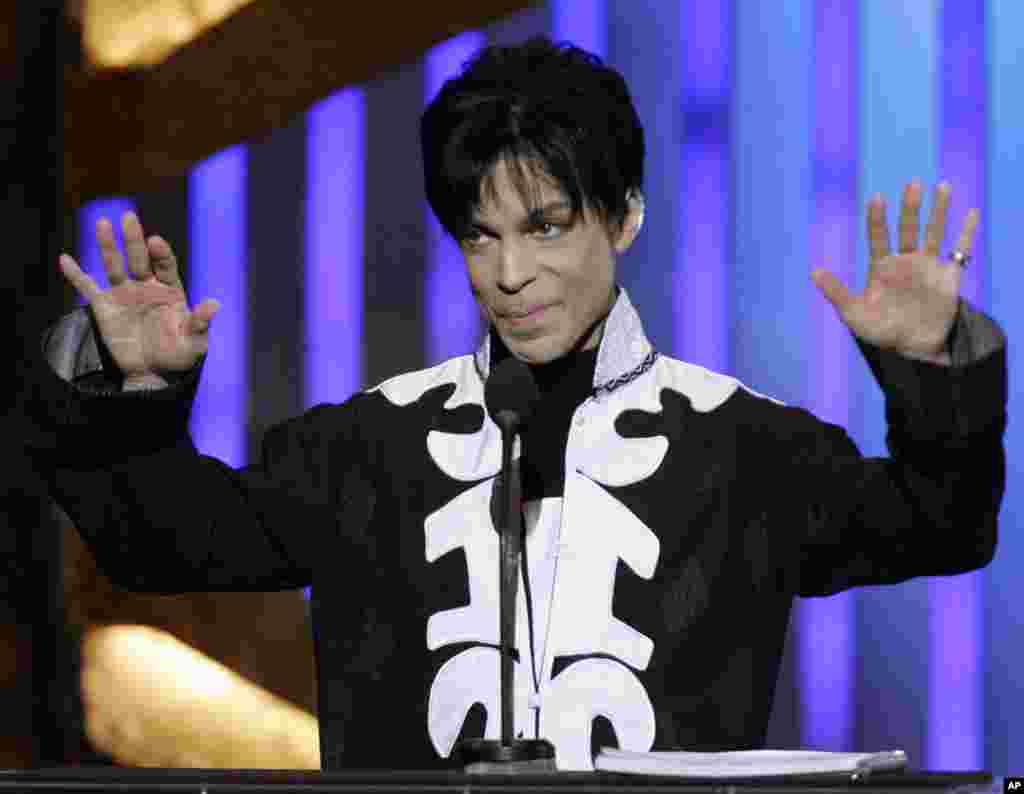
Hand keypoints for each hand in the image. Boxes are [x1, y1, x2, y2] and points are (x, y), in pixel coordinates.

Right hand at [58, 211, 219, 379]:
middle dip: (134, 239)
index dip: (160, 253)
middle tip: (129, 217)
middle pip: (139, 258)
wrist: (153, 373)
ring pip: (114, 266)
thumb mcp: (194, 341)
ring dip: (108, 246)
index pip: (165, 265)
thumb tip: (214, 305)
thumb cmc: (179, 355)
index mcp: (170, 290)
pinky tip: (65, 259)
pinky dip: (76, 275)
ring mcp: (125, 294)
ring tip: (103, 224)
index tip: (154, 241)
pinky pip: (88, 288)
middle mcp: (146, 286)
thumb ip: (201, 322)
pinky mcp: (105, 307)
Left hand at [811, 179, 978, 359]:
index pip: (878, 237)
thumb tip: (813, 271)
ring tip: (942, 186)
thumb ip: (836, 292)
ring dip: (938, 211)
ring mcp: (928, 266)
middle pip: (908, 228)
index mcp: (882, 267)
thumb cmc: (879, 330)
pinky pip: (961, 251)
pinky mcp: (949, 276)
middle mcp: (905, 261)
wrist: (912, 347)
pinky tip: (972, 213)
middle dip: (910, 208)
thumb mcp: (854, 313)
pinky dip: (967, 233)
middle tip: (912, 184)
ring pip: (934, 232)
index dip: (877, 219)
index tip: (877, 198)